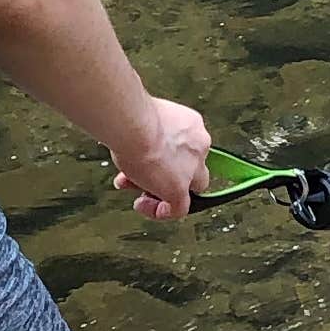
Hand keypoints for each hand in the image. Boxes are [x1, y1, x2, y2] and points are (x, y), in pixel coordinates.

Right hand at [112, 97, 211, 221]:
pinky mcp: (180, 188)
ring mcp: (192, 168)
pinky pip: (179, 209)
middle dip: (165, 175)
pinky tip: (142, 206)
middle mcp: (198, 145)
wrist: (133, 125)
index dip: (164, 157)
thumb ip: (147, 135)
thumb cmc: (131, 118)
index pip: (186, 147)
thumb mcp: (144, 121)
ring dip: (157, 192)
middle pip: (189, 169)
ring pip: (184, 188)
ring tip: (133, 190)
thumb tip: (135, 148)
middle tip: (141, 177)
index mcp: (191, 125)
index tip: (145, 158)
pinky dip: (161, 212)